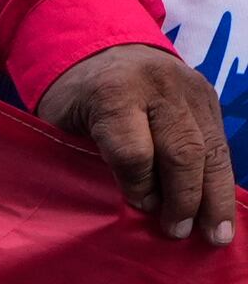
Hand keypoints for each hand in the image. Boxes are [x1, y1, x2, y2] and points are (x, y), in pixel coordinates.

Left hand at [35, 44, 239, 248]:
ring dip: (216, 196)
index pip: (135, 151)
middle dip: (184, 197)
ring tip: (216, 235)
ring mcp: (191, 90)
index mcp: (115, 93)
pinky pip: (220, 143)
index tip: (139, 210)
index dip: (138, 186)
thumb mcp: (62, 123)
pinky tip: (222, 211)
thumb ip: (91, 156)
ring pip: (212, 148)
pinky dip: (221, 179)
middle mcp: (161, 88)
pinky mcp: (209, 97)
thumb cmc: (74, 98)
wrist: (102, 47)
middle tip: (178, 233)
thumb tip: (132, 206)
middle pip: (183, 150)